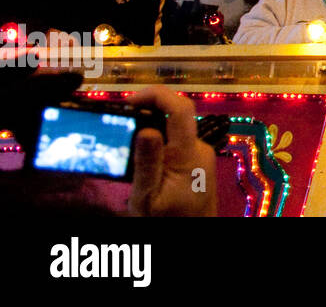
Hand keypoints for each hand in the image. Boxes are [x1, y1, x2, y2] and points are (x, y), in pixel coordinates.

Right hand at [126, 87, 217, 216]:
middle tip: (120, 125)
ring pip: (175, 131)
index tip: (130, 99)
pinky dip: (160, 146)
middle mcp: (200, 148)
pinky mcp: (198, 161)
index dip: (157, 95)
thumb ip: (147, 163)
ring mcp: (202, 154)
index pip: (181, 108)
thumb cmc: (169, 221)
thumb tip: (146, 129)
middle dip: (148, 115)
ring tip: (127, 146)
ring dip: (152, 132)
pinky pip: (177, 144)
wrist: (193, 235)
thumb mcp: (148, 197)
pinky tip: (143, 161)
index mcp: (188, 154)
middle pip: (175, 117)